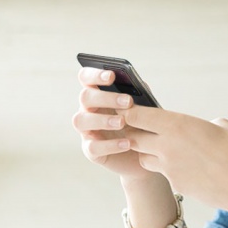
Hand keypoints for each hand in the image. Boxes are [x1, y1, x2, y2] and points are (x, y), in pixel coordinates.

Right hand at [72, 67, 157, 181]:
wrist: (146, 154)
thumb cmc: (142, 124)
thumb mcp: (144, 107)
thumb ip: (139, 94)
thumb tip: (138, 85)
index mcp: (98, 94)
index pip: (86, 78)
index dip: (95, 74)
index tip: (112, 76)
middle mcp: (87, 110)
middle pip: (85, 97)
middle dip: (105, 98)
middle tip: (127, 102)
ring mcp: (87, 131)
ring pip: (81, 121)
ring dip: (102, 120)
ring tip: (122, 123)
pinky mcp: (91, 151)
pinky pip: (93, 147)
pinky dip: (110, 145)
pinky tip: (127, 143)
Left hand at [122, 106, 227, 211]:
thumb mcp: (222, 126)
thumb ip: (203, 124)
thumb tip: (202, 127)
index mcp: (177, 124)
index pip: (137, 116)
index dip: (129, 112)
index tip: (127, 110)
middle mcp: (167, 145)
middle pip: (133, 137)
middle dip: (133, 133)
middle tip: (139, 129)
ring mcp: (169, 167)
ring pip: (143, 158)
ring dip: (148, 152)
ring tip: (163, 149)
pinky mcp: (175, 184)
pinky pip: (162, 173)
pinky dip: (167, 169)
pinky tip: (185, 167)